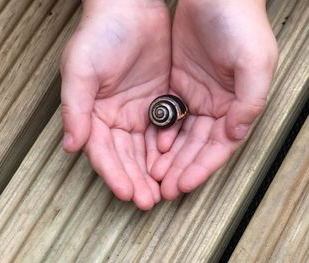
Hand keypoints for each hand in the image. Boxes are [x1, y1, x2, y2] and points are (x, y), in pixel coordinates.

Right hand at [60, 0, 170, 209]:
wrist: (131, 8)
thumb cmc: (100, 34)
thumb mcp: (81, 70)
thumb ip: (75, 110)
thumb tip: (71, 145)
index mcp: (93, 113)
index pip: (102, 151)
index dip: (113, 173)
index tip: (126, 192)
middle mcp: (114, 116)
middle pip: (124, 156)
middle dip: (136, 179)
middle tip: (148, 200)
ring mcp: (138, 111)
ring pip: (145, 148)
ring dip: (152, 170)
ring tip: (163, 190)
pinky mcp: (158, 102)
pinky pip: (163, 131)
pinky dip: (167, 148)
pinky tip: (173, 162)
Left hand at [150, 0, 277, 198]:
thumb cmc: (239, 22)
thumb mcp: (255, 62)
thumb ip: (249, 101)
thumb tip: (236, 133)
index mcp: (236, 104)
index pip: (218, 146)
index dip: (201, 168)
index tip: (183, 185)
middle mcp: (216, 104)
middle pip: (197, 146)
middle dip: (181, 168)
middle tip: (163, 188)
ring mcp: (195, 96)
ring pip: (181, 135)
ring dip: (168, 156)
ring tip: (154, 174)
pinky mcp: (177, 85)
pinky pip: (167, 115)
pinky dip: (160, 132)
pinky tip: (152, 145)